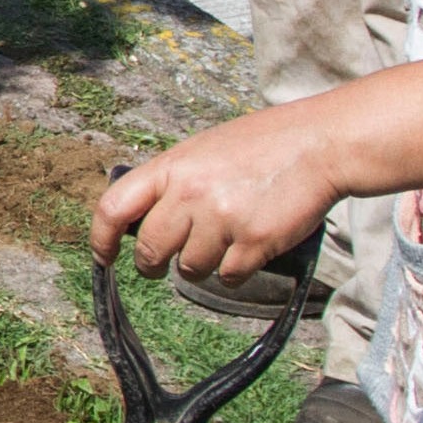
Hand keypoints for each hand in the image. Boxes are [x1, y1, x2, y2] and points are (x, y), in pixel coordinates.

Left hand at [91, 110, 344, 289]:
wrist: (320, 144)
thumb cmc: (264, 145)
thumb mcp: (205, 150)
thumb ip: (174, 181)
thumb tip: (146, 219)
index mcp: (172, 166)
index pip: (114, 208)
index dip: (101, 239)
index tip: (105, 257)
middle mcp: (190, 193)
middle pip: (150, 252)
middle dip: (154, 265)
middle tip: (165, 265)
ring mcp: (221, 219)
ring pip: (190, 270)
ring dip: (204, 264)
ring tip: (227, 238)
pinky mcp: (253, 242)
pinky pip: (227, 277)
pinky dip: (236, 270)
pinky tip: (251, 246)